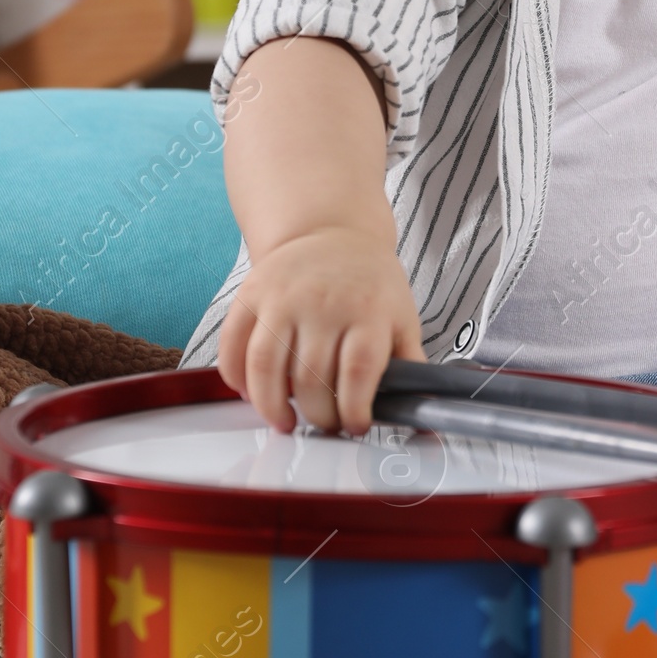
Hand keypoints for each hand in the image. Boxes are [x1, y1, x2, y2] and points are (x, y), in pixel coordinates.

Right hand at [217, 227, 424, 435]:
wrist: (332, 232)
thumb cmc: (370, 283)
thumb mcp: (402, 317)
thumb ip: (410, 366)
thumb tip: (423, 416)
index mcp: (367, 311)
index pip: (358, 371)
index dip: (354, 409)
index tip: (354, 426)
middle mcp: (323, 302)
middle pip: (311, 377)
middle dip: (318, 416)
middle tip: (325, 425)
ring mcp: (282, 298)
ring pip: (266, 366)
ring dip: (272, 406)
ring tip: (285, 422)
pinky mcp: (251, 295)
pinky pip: (233, 345)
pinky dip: (235, 379)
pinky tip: (251, 394)